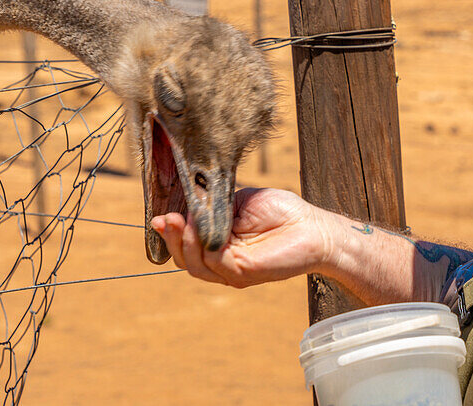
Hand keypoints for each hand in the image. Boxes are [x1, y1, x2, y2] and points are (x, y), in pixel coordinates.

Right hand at [151, 187, 333, 287]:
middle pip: (184, 259)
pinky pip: (214, 262)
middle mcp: (222, 261)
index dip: (170, 231)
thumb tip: (187, 199)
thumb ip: (214, 203)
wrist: (313, 226)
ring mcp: (231, 270)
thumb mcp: (239, 200)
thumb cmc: (281, 211)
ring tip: (182, 220)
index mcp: (219, 243)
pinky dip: (204, 245)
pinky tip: (203, 227)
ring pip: (195, 265)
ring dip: (183, 242)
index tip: (159, 215)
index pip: (185, 244)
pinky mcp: (243, 273)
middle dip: (171, 237)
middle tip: (166, 218)